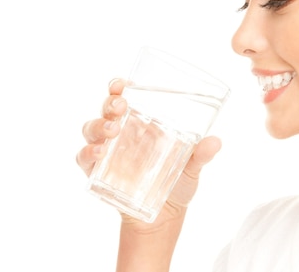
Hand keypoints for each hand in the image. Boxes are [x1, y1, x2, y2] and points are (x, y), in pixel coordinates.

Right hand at [76, 78, 221, 225]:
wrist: (164, 216)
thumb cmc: (176, 182)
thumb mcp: (192, 167)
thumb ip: (201, 154)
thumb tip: (215, 142)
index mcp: (141, 122)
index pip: (124, 96)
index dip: (119, 86)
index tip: (123, 83)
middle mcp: (120, 132)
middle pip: (106, 108)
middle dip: (110, 102)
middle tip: (121, 105)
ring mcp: (106, 151)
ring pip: (91, 128)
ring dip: (99, 125)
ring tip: (113, 130)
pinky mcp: (96, 171)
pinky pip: (84, 157)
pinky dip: (87, 152)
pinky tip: (99, 153)